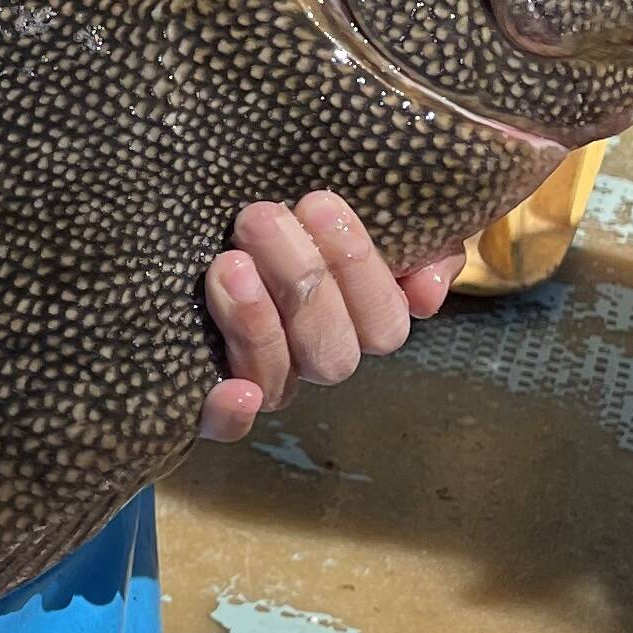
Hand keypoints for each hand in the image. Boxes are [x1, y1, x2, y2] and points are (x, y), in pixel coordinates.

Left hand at [198, 194, 458, 444]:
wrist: (216, 212)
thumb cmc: (298, 213)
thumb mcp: (372, 209)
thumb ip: (422, 245)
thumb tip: (425, 294)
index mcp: (358, 319)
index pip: (383, 324)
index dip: (359, 271)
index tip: (318, 205)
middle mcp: (315, 355)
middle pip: (332, 353)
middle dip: (301, 282)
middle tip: (261, 217)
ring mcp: (263, 378)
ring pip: (279, 379)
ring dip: (258, 326)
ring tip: (229, 263)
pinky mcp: (207, 396)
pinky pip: (224, 427)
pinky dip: (231, 416)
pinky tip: (231, 390)